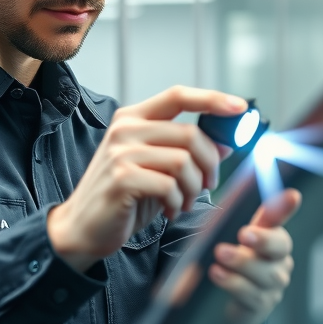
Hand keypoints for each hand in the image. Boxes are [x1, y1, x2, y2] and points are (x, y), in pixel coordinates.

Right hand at [48, 86, 246, 271]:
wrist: (82, 227)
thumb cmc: (123, 197)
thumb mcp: (157, 168)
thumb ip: (186, 152)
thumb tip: (226, 143)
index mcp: (134, 118)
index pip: (178, 95)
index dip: (212, 99)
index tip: (240, 107)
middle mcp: (125, 129)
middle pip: (190, 134)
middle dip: (210, 163)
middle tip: (209, 184)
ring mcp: (121, 152)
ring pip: (184, 161)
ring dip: (194, 188)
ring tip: (183, 201)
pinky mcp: (122, 178)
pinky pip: (170, 185)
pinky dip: (177, 202)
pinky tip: (169, 210)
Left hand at [210, 188, 301, 323]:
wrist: (226, 301)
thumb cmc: (230, 260)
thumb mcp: (226, 235)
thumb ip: (229, 216)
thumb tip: (230, 192)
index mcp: (271, 234)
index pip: (279, 218)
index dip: (285, 207)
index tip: (292, 196)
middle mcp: (279, 258)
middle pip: (280, 247)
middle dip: (264, 239)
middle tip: (244, 233)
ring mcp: (274, 283)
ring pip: (266, 273)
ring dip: (242, 262)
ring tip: (220, 254)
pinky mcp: (263, 303)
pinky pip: (253, 294)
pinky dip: (234, 282)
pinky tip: (218, 274)